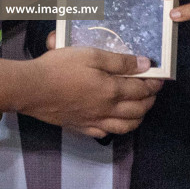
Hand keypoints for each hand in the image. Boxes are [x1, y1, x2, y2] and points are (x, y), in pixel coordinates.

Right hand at [19, 46, 162, 138]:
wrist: (31, 89)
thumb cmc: (60, 67)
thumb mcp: (91, 55)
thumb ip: (120, 62)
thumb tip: (145, 65)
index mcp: (111, 90)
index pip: (141, 90)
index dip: (153, 84)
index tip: (158, 78)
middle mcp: (107, 110)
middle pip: (137, 110)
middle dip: (149, 100)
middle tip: (152, 91)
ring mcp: (94, 121)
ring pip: (125, 126)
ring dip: (138, 118)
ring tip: (140, 108)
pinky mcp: (80, 127)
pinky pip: (105, 133)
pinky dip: (117, 129)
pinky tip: (115, 122)